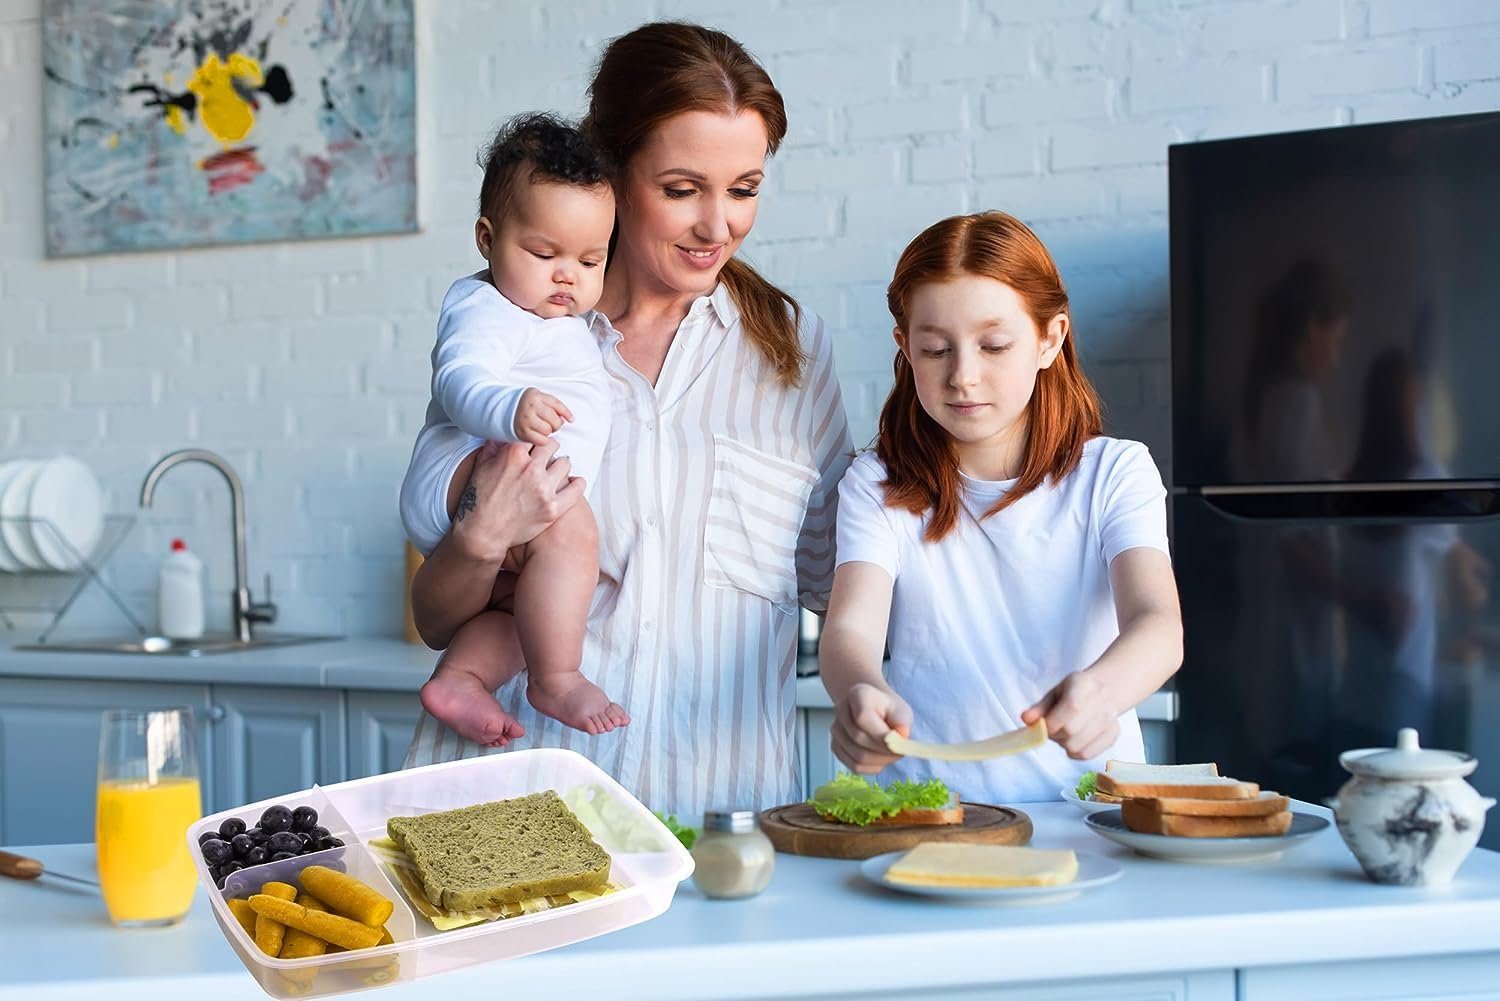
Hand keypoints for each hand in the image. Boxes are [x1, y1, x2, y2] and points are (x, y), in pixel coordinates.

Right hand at [450, 438, 584, 560]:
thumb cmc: (479, 500)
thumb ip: (493, 447)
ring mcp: (544, 489)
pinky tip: (575, 482)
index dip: (534, 440)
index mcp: (514, 455)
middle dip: (549, 450)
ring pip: (565, 464)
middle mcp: (531, 470)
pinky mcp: (553, 508)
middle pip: (552, 446)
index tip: (536, 445)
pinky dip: (577, 484)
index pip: (534, 435)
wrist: (483, 532)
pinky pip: (576, 489)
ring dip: (561, 466)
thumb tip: (501, 435)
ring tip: (557, 471)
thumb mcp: (481, 467)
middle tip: (548, 456)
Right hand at [513, 388, 572, 445]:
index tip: (571, 419)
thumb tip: (571, 419)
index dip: (566, 414)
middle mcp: (530, 407)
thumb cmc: (527, 404)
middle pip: (555, 421)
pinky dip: (543, 440)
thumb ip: (556, 405)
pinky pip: (541, 440)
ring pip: (548, 430)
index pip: (557, 406)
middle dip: (556, 424)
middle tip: (550, 423)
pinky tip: (539, 434)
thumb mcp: (541, 398)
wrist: (506, 409)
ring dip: (548, 431)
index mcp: (536, 396)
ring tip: (542, 427)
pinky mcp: (522, 432)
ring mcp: (526, 419)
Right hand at [831, 683, 913, 773]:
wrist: (874, 710)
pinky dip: (871, 767)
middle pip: (859, 739)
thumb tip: (901, 736)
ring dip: (879, 761)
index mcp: (857, 694)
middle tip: (899, 751)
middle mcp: (841, 710)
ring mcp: (836, 729)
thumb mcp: (901, 710)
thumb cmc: (888, 710)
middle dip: (884, 750)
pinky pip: (854, 766)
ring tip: (891, 754)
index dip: (881, 735)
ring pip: (857, 756)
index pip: (862, 718)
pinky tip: (880, 758)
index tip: (899, 743)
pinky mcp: (836, 746)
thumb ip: (902, 722)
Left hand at [1021, 671, 1118, 760]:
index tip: (1042, 724)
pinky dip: (1074, 752)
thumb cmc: (1074, 692)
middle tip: (1054, 727)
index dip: (1052, 722)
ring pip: (1076, 747)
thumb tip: (1026, 719)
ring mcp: (1110, 720)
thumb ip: (1040, 707)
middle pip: (1071, 730)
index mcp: (1084, 685)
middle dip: (1055, 734)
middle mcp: (1102, 702)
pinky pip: (1086, 755)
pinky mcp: (1113, 736)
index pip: (1072, 708)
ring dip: (1064, 744)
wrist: (1105, 691)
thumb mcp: (1055, 693)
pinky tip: (1074, 740)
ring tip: (1065, 733)